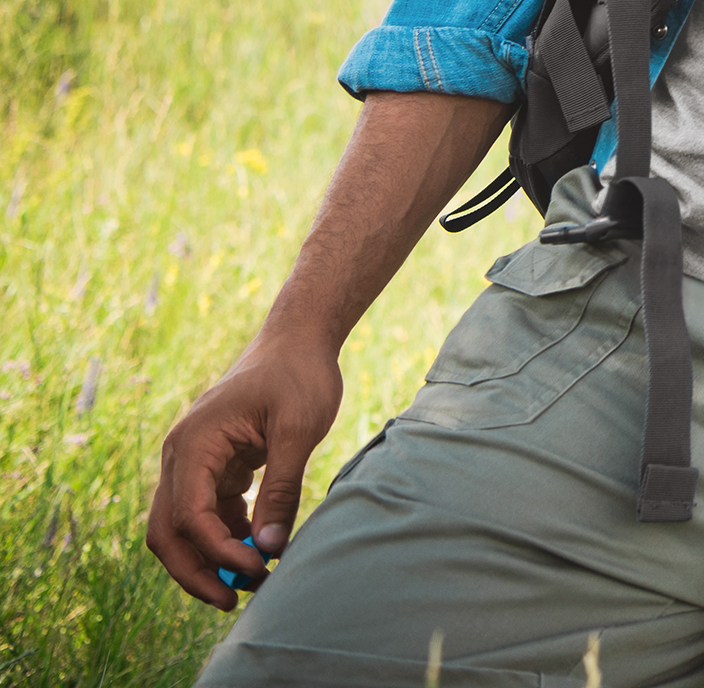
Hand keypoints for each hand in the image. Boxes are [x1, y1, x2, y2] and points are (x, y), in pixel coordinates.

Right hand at [146, 334, 342, 607]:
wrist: (299, 338)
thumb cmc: (298, 374)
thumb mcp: (298, 428)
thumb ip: (282, 488)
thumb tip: (270, 547)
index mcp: (193, 443)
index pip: (189, 515)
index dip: (218, 551)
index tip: (256, 568)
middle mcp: (181, 455)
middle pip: (168, 531)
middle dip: (196, 571)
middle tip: (233, 602)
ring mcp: (193, 461)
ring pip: (183, 528)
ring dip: (211, 558)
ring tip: (254, 580)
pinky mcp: (213, 466)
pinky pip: (206, 514)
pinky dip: (225, 537)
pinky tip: (258, 548)